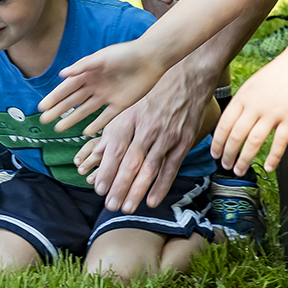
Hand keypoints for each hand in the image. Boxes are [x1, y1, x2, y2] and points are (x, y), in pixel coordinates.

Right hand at [38, 41, 165, 133]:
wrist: (150, 58)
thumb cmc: (124, 54)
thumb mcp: (101, 58)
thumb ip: (82, 66)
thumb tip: (62, 75)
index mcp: (88, 74)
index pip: (67, 89)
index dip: (54, 98)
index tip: (42, 107)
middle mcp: (95, 86)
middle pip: (73, 101)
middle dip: (58, 111)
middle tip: (45, 121)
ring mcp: (107, 96)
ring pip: (86, 111)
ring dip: (72, 119)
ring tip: (59, 129)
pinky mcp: (121, 104)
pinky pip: (106, 117)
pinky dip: (96, 125)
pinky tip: (86, 132)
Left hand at [75, 76, 219, 212]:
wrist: (189, 79)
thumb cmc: (155, 94)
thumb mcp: (130, 108)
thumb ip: (115, 131)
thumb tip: (97, 153)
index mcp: (130, 119)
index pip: (115, 149)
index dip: (106, 171)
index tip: (99, 189)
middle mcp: (147, 128)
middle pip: (131, 163)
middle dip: (120, 187)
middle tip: (111, 205)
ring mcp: (167, 136)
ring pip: (150, 169)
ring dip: (137, 191)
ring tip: (127, 208)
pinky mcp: (183, 142)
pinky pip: (171, 168)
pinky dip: (161, 186)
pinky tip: (152, 200)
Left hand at [212, 53, 287, 175]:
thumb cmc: (276, 75)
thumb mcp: (251, 85)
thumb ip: (241, 104)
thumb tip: (230, 125)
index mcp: (243, 97)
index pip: (223, 124)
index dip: (217, 142)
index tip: (214, 154)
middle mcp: (255, 106)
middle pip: (236, 136)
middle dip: (228, 154)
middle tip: (225, 166)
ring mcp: (273, 112)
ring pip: (254, 141)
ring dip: (244, 159)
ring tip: (239, 170)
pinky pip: (280, 142)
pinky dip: (273, 157)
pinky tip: (268, 167)